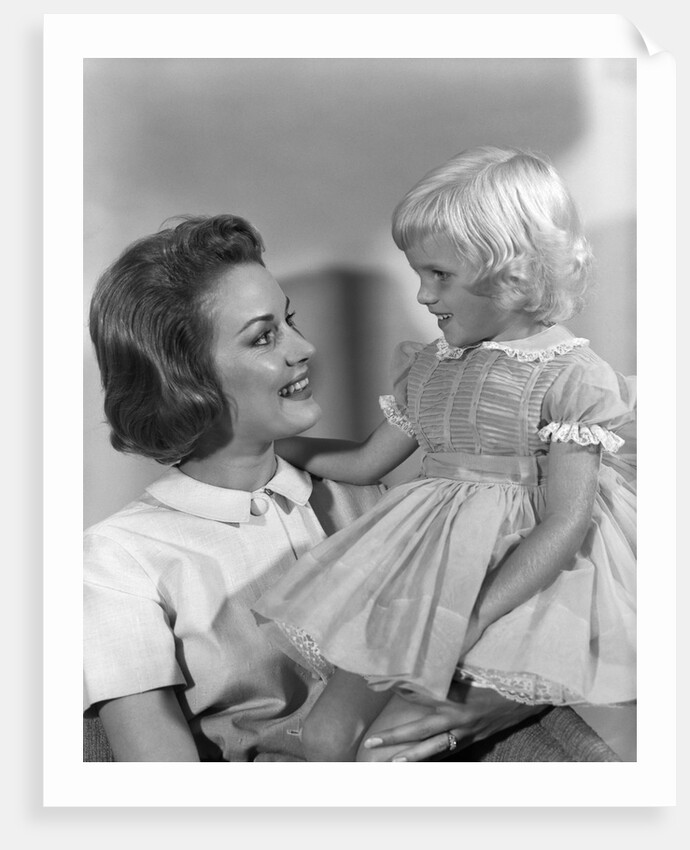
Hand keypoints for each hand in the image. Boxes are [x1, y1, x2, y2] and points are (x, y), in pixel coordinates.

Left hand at [362, 680, 544, 761]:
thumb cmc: (494, 682)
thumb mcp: (469, 674)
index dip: (400, 699)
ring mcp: (464, 735)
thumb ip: (446, 673)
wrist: (523, 699)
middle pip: (420, 732)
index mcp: (453, 700)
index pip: (419, 701)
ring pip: (433, 750)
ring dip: (412, 757)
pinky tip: (418, 764)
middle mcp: (455, 721)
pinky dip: (433, 759)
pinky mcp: (471, 742)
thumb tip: (424, 665)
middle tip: (372, 743)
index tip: (381, 696)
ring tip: (392, 764)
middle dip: (395, 738)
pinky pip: (448, 752)